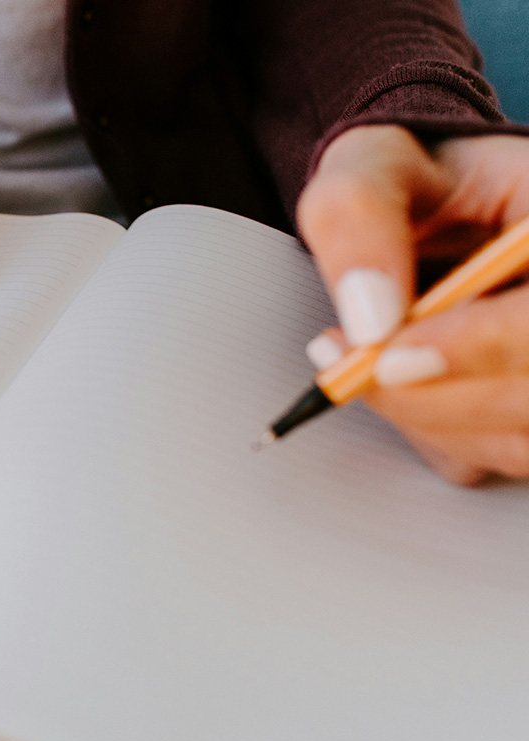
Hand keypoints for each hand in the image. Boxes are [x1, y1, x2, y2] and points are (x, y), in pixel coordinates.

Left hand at [297, 125, 528, 483]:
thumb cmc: (414, 180)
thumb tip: (370, 318)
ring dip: (427, 416)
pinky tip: (398, 380)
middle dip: (433, 393)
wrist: (430, 207)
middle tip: (346, 362)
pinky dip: (435, 434)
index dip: (480, 344)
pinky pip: (494, 457)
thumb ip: (358, 218)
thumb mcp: (372, 165)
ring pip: (519, 439)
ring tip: (358, 359)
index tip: (389, 355)